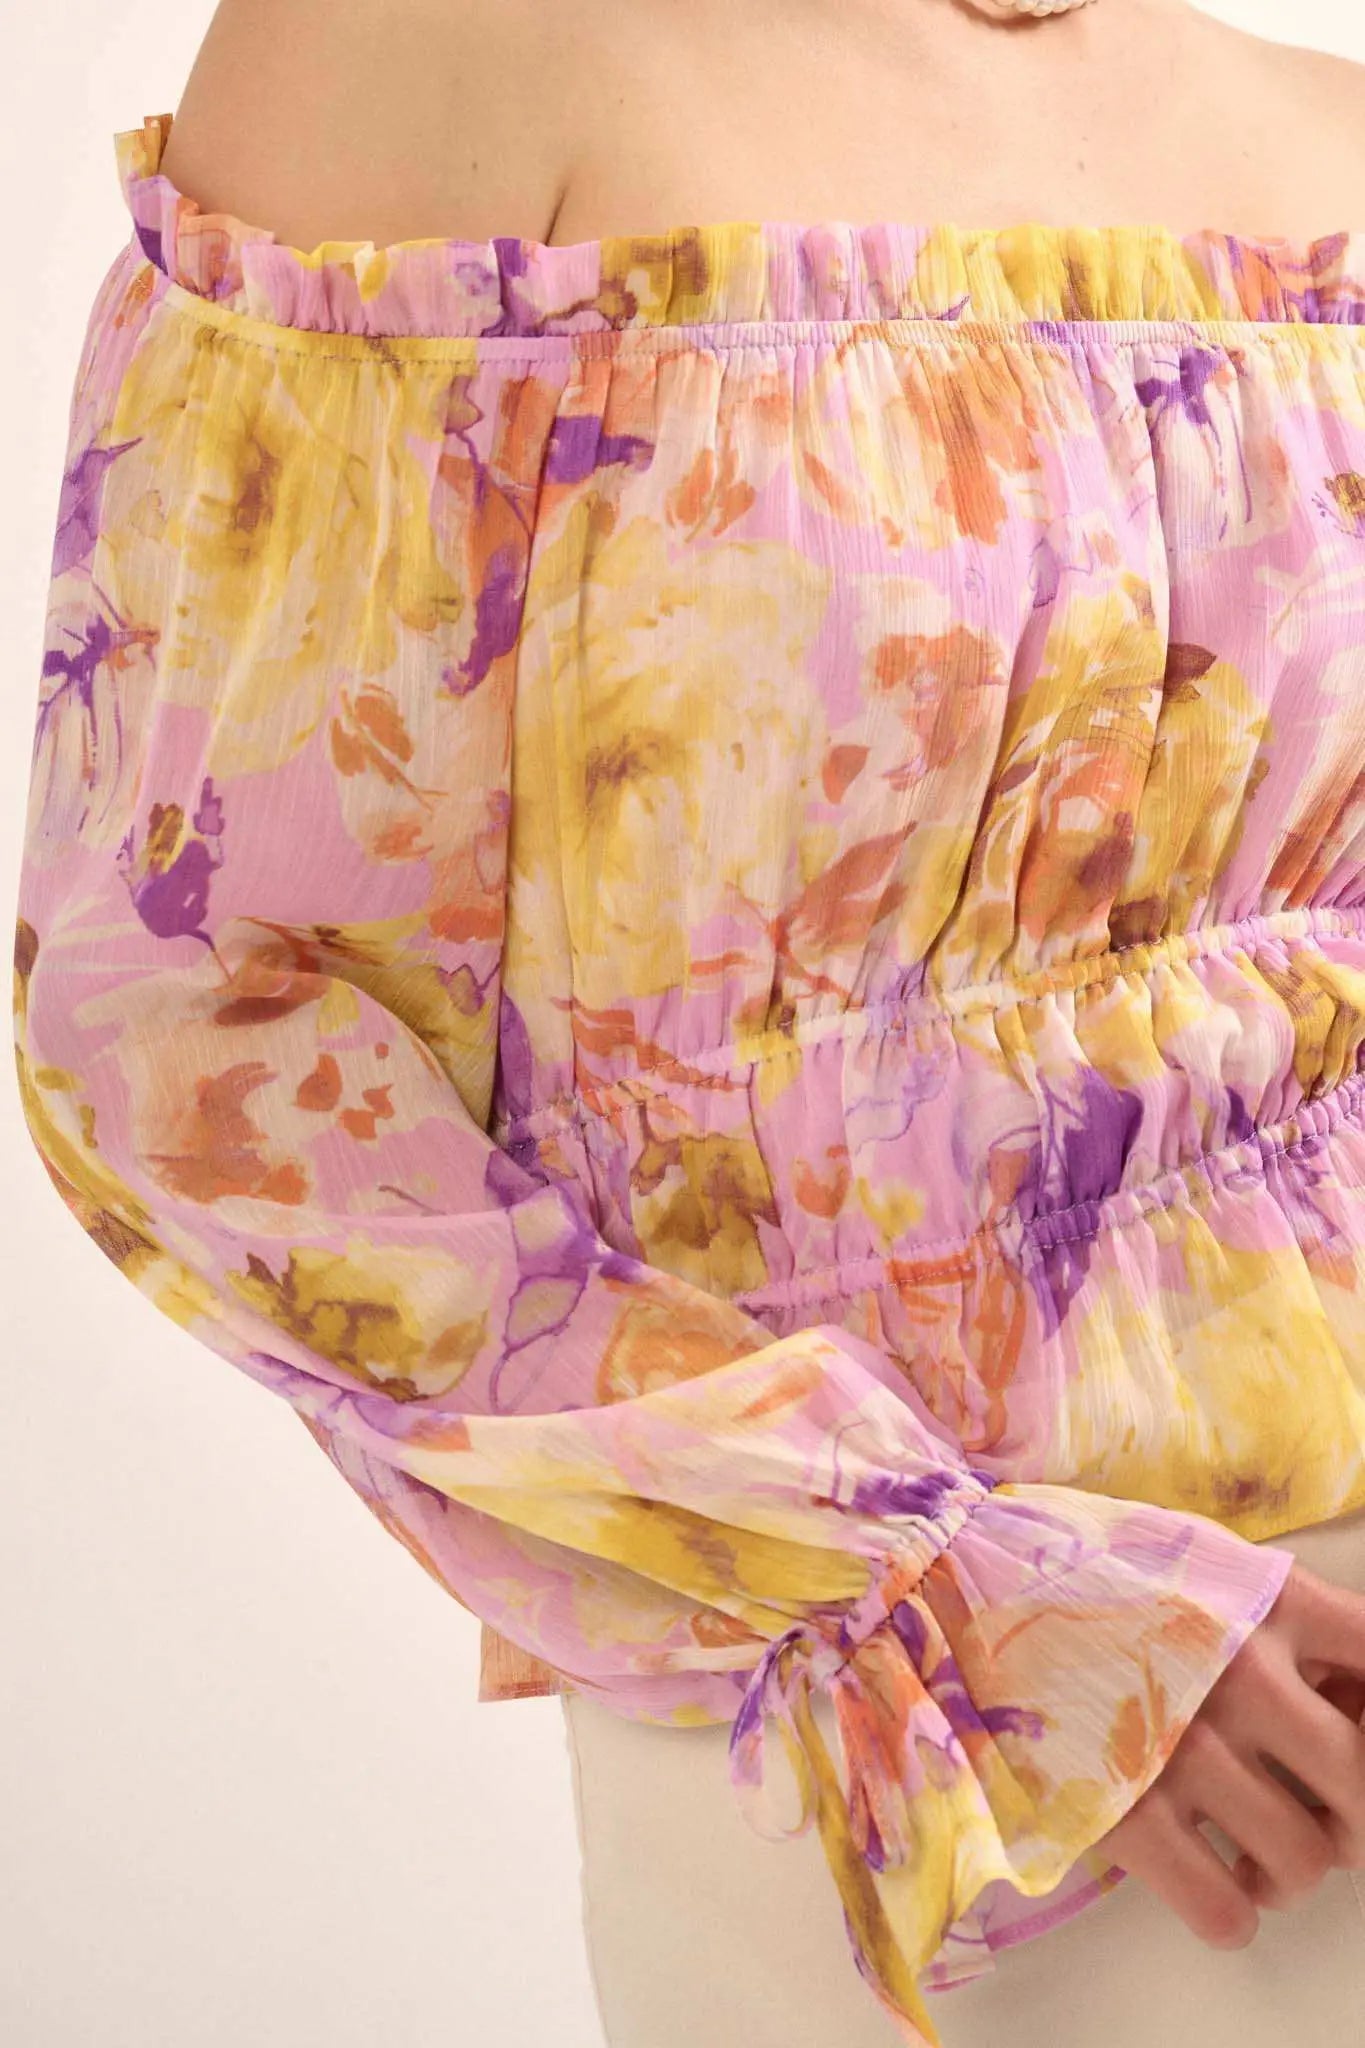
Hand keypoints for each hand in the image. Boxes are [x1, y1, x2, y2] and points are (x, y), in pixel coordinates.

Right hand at [1098, 1561, 1364, 1948]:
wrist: (959, 1574)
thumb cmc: (1087, 1570)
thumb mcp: (1195, 1557)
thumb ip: (1278, 1613)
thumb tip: (1348, 1697)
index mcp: (1267, 1600)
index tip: (1355, 1734)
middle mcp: (1240, 1670)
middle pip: (1361, 1783)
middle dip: (1352, 1821)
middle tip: (1321, 1822)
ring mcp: (1182, 1743)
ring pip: (1304, 1859)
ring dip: (1292, 1875)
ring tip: (1258, 1859)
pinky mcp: (1124, 1810)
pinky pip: (1225, 1908)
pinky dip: (1234, 1913)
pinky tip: (1214, 1883)